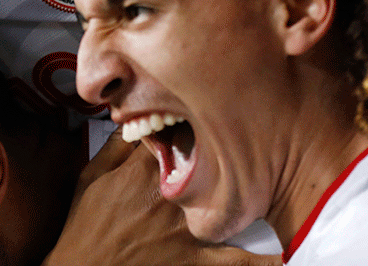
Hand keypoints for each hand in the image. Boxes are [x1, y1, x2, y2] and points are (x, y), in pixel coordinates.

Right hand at [42, 129, 279, 265]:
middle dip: (224, 151)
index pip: (179, 131)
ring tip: (280, 181)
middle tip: (238, 141)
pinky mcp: (195, 260)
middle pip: (211, 160)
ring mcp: (186, 228)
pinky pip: (236, 259)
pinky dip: (262, 259)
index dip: (191, 123)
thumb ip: (114, 147)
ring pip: (232, 204)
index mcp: (144, 170)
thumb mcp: (89, 178)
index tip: (202, 115)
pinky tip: (284, 253)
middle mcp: (171, 195)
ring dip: (253, 193)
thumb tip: (135, 121)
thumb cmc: (83, 229)